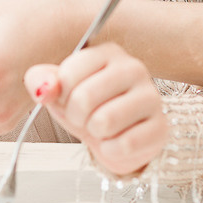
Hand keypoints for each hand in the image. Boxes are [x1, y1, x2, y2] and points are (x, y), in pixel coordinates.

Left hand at [24, 43, 166, 175]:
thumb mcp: (58, 92)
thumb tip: (44, 88)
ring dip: (94, 133)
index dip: (60, 95)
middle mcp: (134, 68)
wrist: (115, 136)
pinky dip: (111, 149)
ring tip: (101, 127)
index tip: (68, 98)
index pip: (69, 73)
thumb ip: (42, 81)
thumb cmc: (86, 108)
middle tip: (83, 117)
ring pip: (104, 122)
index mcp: (107, 53)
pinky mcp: (160, 127)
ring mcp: (151, 97)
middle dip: (75, 116)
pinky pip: (123, 145)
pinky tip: (117, 139)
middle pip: (84, 98)